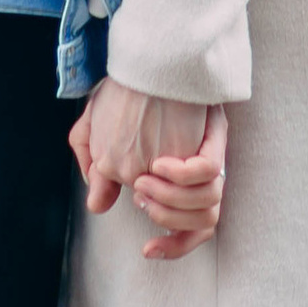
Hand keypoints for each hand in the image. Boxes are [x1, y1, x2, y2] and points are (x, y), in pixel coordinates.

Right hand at [70, 79, 227, 263]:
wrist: (150, 55)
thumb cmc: (123, 88)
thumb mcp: (97, 124)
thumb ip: (96, 164)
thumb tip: (97, 204)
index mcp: (179, 177)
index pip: (190, 230)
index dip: (175, 246)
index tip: (150, 251)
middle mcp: (198, 172)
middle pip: (199, 221)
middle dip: (168, 216)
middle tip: (143, 192)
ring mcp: (205, 159)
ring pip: (206, 204)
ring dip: (173, 202)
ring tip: (147, 182)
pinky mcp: (211, 141)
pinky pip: (207, 171)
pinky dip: (184, 175)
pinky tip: (160, 165)